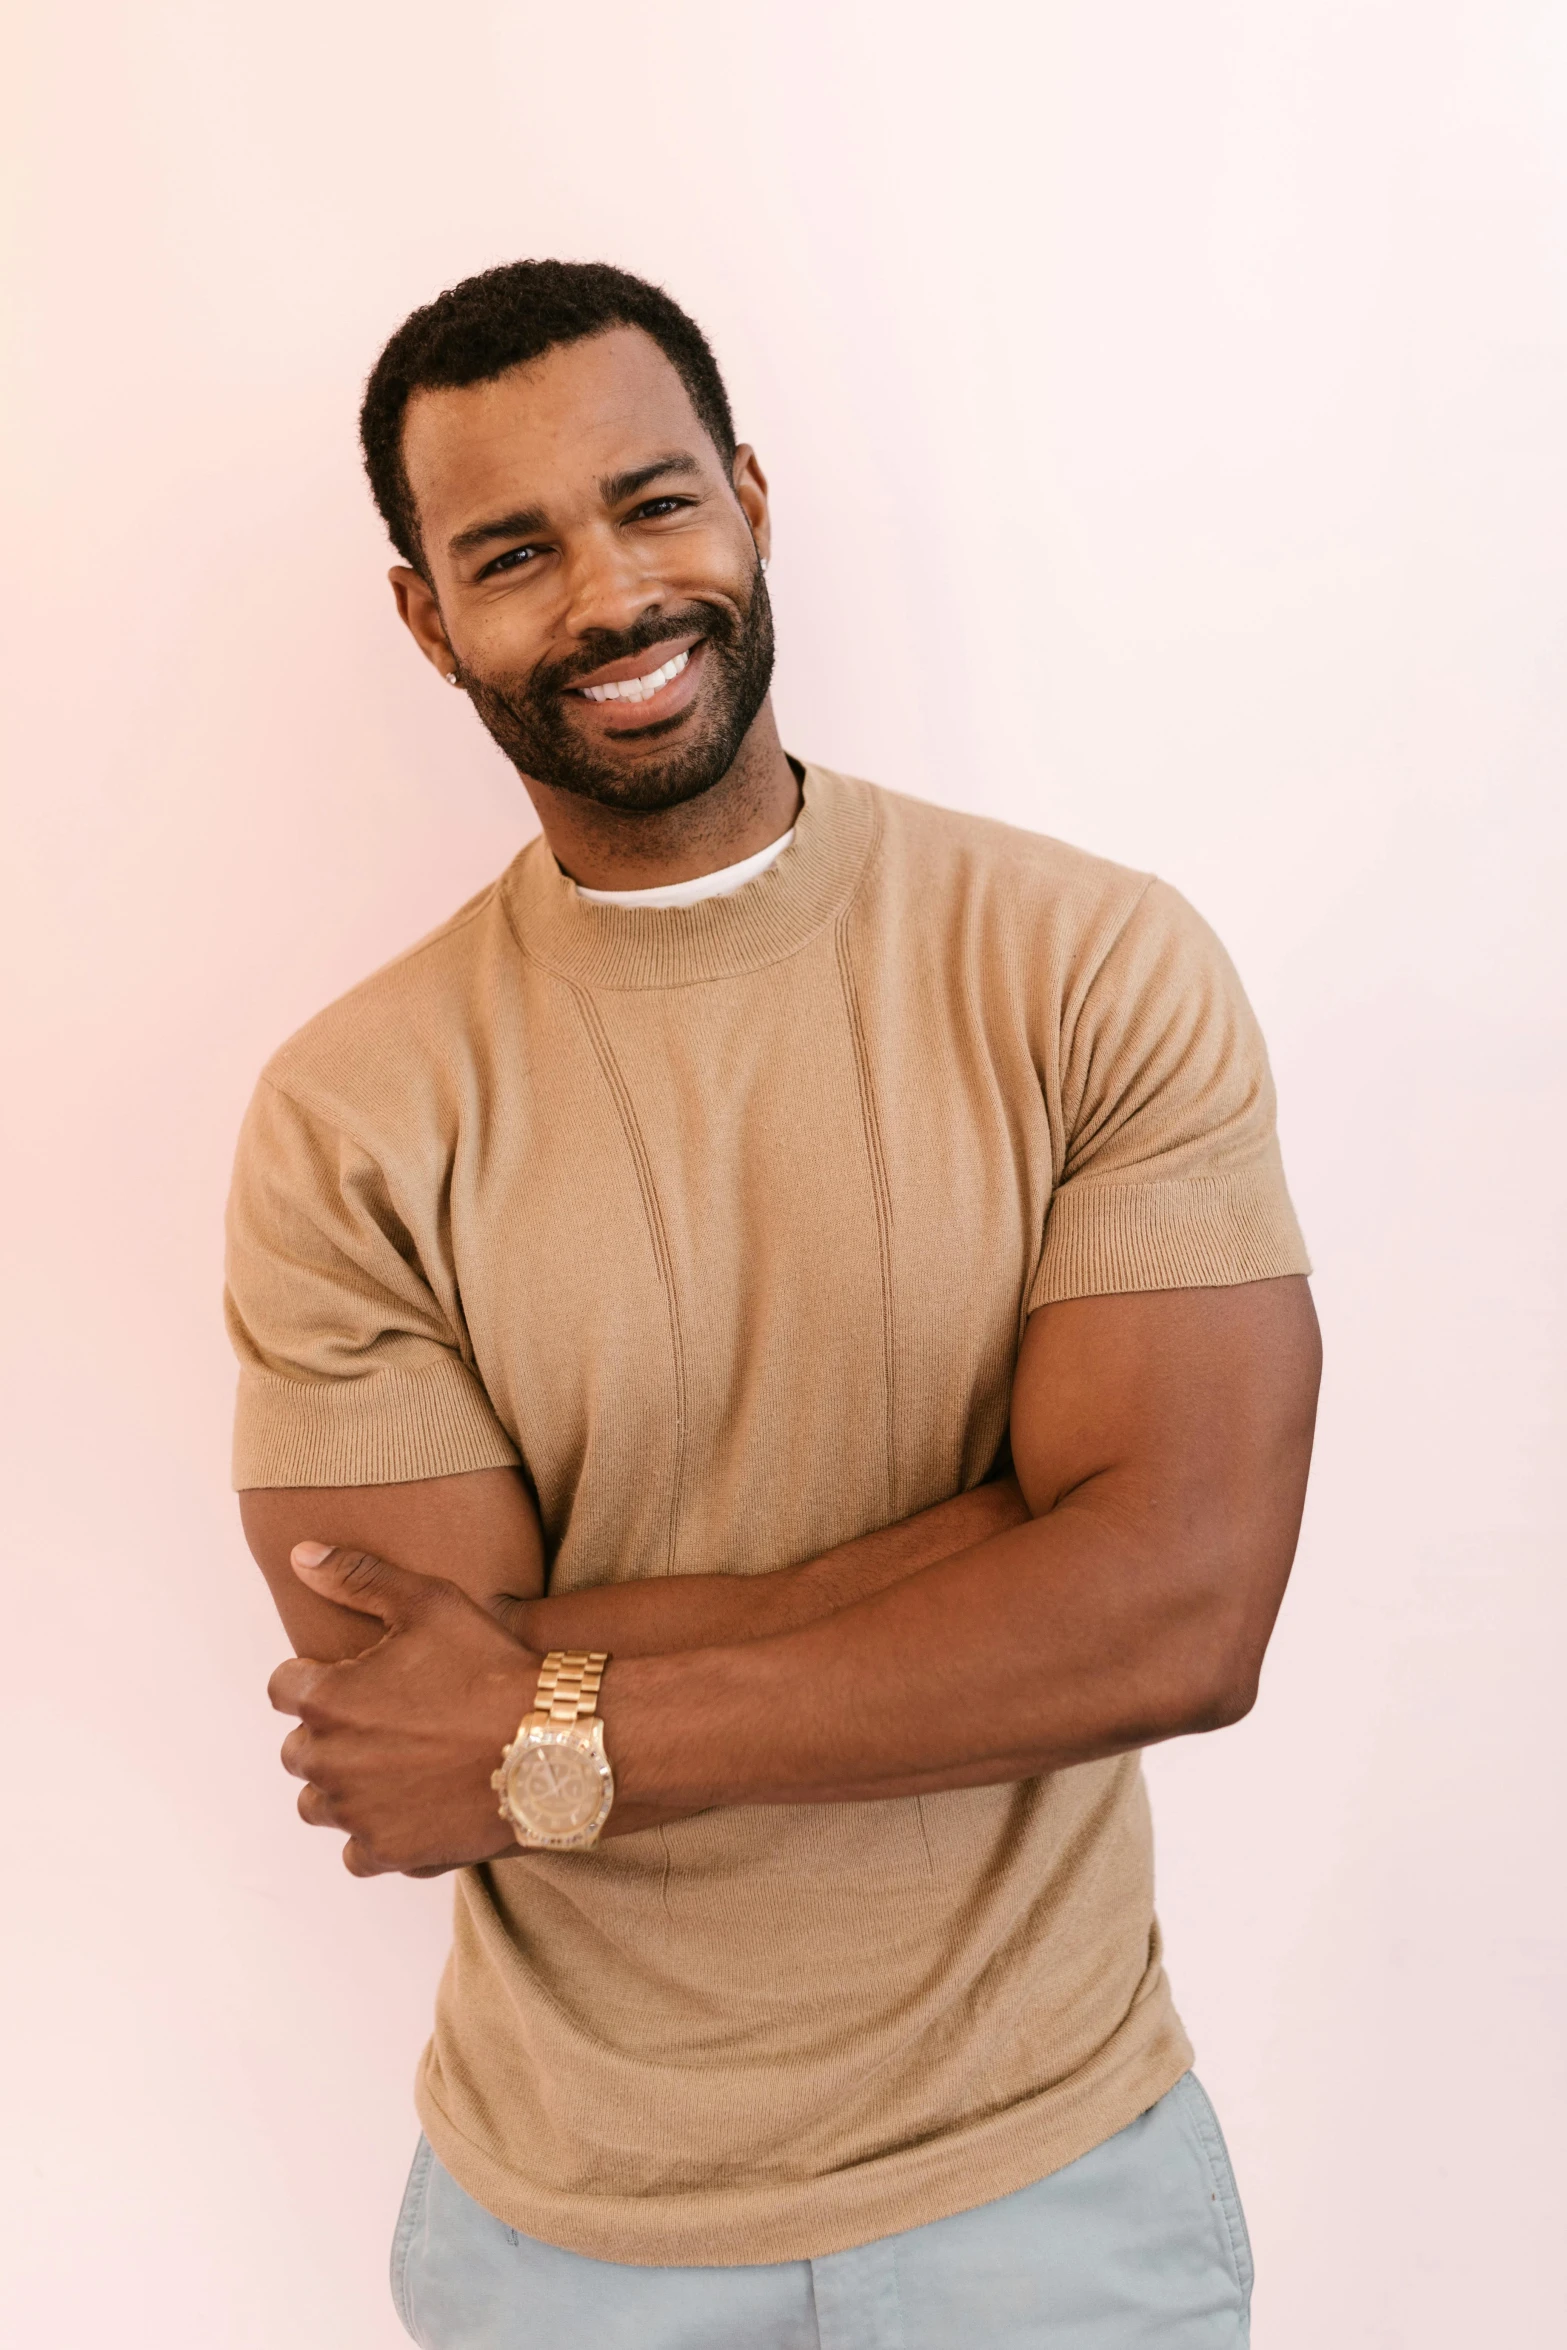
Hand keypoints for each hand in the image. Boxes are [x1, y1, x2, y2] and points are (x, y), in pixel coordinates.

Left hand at [268, 1542, 540, 1876]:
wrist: (551, 1744)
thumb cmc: (490, 1668)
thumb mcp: (429, 1603)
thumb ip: (358, 1577)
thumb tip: (300, 1554)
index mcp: (328, 1700)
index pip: (282, 1689)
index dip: (316, 1679)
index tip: (356, 1680)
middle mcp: (330, 1761)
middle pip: (298, 1750)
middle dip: (330, 1735)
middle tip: (387, 1722)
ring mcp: (358, 1814)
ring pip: (320, 1804)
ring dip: (344, 1787)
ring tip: (395, 1766)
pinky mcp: (389, 1852)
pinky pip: (357, 1852)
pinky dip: (376, 1833)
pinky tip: (410, 1807)